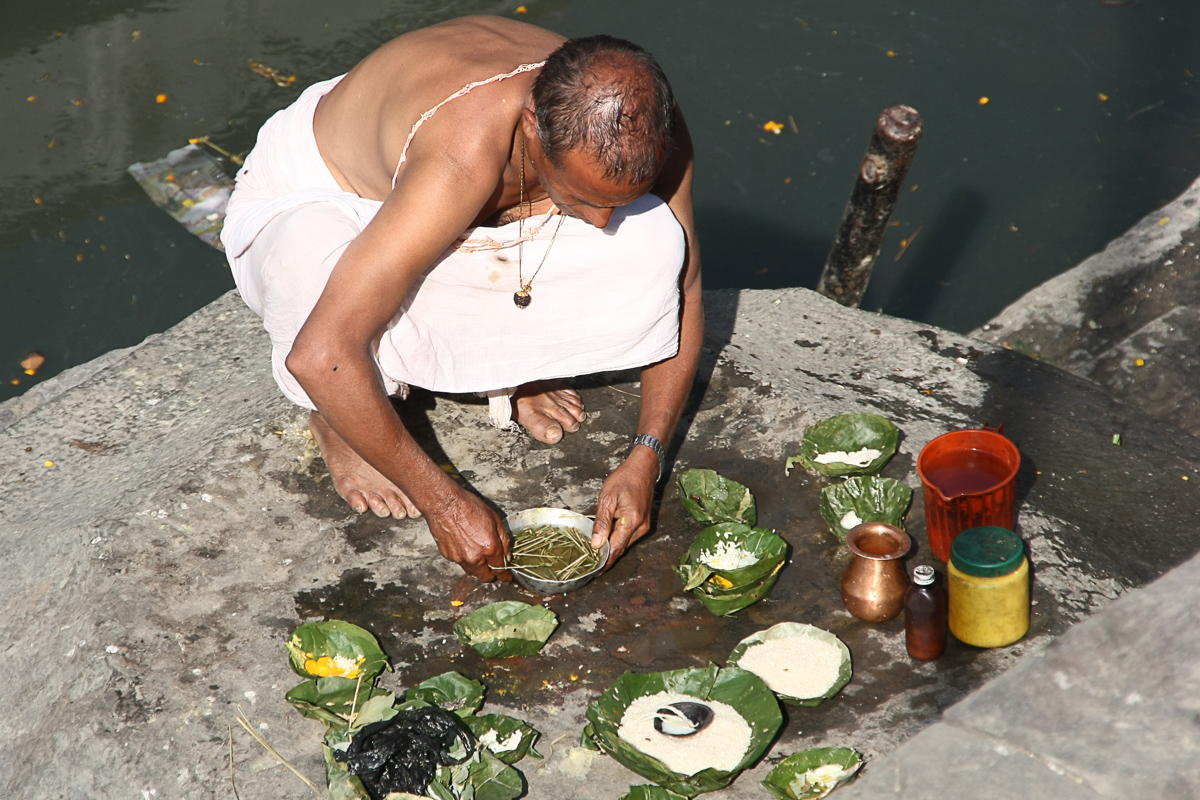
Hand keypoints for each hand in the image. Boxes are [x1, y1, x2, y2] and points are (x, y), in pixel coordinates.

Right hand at [423, 488, 511, 581]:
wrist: (445, 504)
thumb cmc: (469, 506)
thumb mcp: (495, 519)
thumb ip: (503, 540)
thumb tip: (506, 555)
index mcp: (490, 547)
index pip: (500, 569)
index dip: (505, 576)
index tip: (506, 578)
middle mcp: (475, 557)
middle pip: (485, 577)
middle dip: (491, 575)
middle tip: (494, 569)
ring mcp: (460, 558)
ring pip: (472, 572)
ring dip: (478, 568)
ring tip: (479, 556)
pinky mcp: (448, 556)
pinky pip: (460, 562)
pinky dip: (465, 559)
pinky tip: (464, 545)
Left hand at [591, 447, 658, 565]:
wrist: (643, 468)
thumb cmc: (624, 479)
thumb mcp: (607, 498)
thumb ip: (602, 522)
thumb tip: (596, 544)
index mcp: (632, 521)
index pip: (616, 548)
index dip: (604, 560)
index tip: (593, 571)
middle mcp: (641, 527)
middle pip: (621, 548)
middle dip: (606, 557)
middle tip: (589, 564)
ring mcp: (644, 526)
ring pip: (625, 544)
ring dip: (611, 549)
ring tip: (594, 554)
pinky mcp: (644, 523)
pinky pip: (628, 537)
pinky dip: (617, 540)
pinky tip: (606, 540)